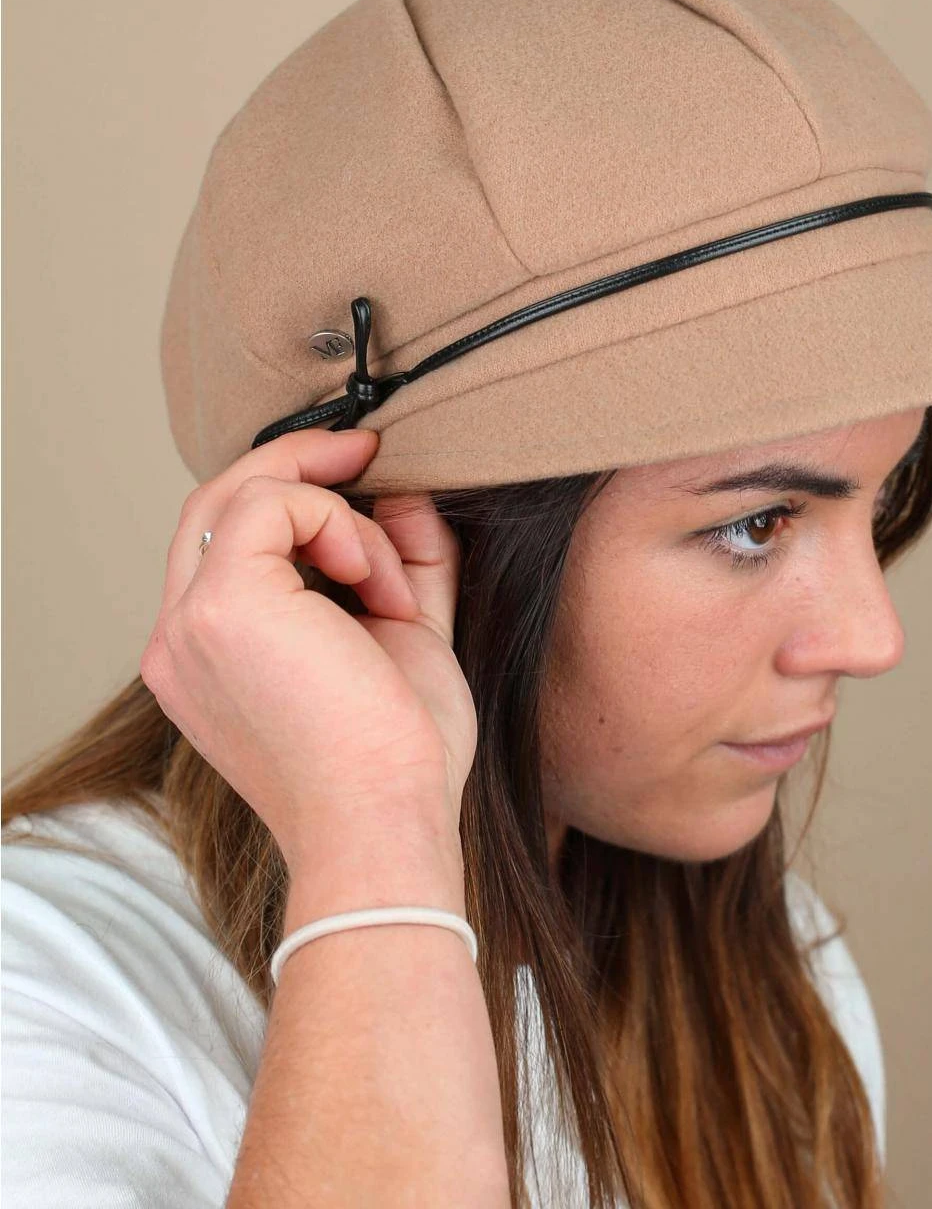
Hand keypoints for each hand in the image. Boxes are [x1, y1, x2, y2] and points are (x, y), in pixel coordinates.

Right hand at [139, 427, 476, 872]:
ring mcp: (191, 622)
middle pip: (215, 503)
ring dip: (339, 515)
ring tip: (390, 584)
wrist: (386, 825)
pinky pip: (271, 505)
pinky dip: (341, 525)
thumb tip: (408, 491)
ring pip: (241, 494)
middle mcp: (180, 638)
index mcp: (207, 655)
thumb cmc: (397, 757)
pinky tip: (379, 583)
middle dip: (300, 464)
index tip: (365, 472)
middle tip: (372, 448)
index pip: (225, 541)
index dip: (292, 496)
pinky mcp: (223, 608)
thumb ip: (403, 561)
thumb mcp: (404, 639)